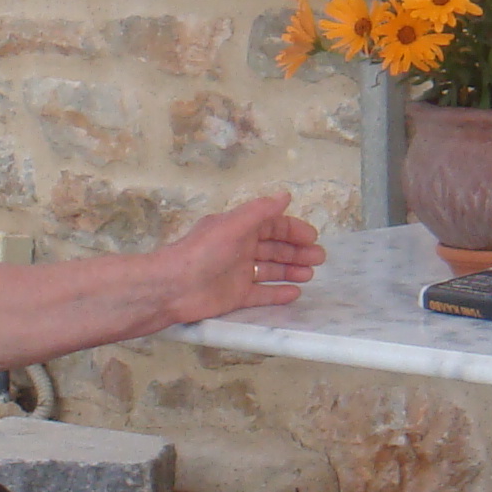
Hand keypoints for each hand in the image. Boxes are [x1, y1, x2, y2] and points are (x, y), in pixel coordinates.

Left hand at [161, 191, 324, 320]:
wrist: (172, 287)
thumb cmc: (202, 253)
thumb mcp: (233, 226)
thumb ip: (260, 211)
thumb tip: (285, 195)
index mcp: (238, 229)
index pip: (271, 226)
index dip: (293, 230)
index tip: (313, 238)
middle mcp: (239, 249)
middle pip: (274, 248)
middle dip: (297, 251)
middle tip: (319, 259)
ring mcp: (237, 273)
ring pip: (270, 270)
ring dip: (291, 270)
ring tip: (311, 275)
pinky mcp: (235, 296)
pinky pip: (261, 293)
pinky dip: (278, 292)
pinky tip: (295, 293)